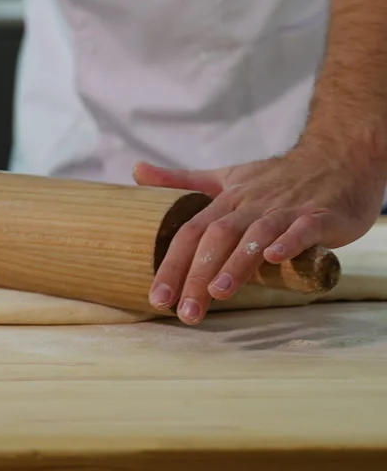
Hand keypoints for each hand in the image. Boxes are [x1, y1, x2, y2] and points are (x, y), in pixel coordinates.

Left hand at [133, 145, 384, 325]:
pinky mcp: (318, 215)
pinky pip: (301, 228)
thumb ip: (182, 181)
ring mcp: (285, 209)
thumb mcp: (226, 177)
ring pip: (256, 234)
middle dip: (198, 274)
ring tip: (218, 293)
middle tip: (184, 312)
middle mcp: (252, 204)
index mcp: (228, 199)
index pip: (192, 231)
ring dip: (237, 262)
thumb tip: (136, 170)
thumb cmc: (276, 178)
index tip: (157, 298)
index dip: (172, 263)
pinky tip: (275, 258)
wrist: (335, 158)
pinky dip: (288, 241)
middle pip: (217, 236)